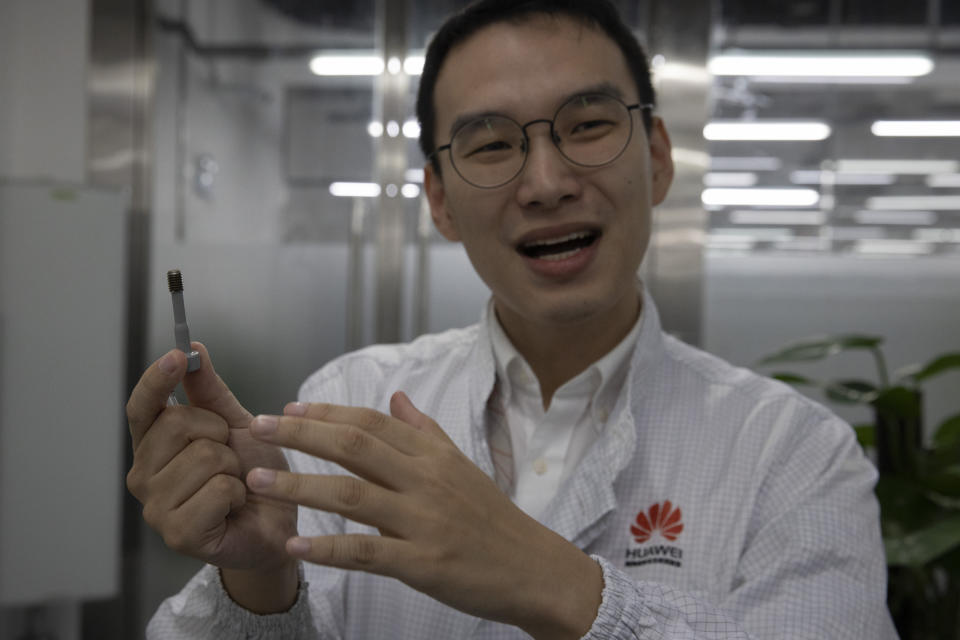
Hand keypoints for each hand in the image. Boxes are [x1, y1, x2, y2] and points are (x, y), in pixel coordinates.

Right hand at [125, 343, 298, 610]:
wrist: (276, 524)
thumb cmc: (253, 476)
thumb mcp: (236, 425)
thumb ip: (210, 392)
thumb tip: (194, 349)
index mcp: (152, 446)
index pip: (142, 407)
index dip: (157, 379)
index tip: (178, 355)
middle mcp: (144, 475)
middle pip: (178, 425)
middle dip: (218, 435)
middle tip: (229, 458)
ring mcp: (156, 508)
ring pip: (203, 457)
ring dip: (233, 468)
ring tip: (233, 486)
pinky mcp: (178, 534)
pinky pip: (217, 490)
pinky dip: (238, 494)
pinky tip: (234, 508)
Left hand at [245, 392, 602, 638]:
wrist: (532, 568)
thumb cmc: (492, 518)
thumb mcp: (461, 465)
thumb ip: (424, 431)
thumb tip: (396, 397)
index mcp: (433, 455)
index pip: (371, 423)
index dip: (326, 414)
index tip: (288, 409)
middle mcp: (426, 481)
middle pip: (355, 447)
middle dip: (301, 435)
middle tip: (258, 428)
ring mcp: (424, 522)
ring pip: (352, 496)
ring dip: (299, 487)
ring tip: (258, 482)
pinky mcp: (424, 563)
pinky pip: (367, 553)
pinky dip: (328, 550)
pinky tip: (296, 546)